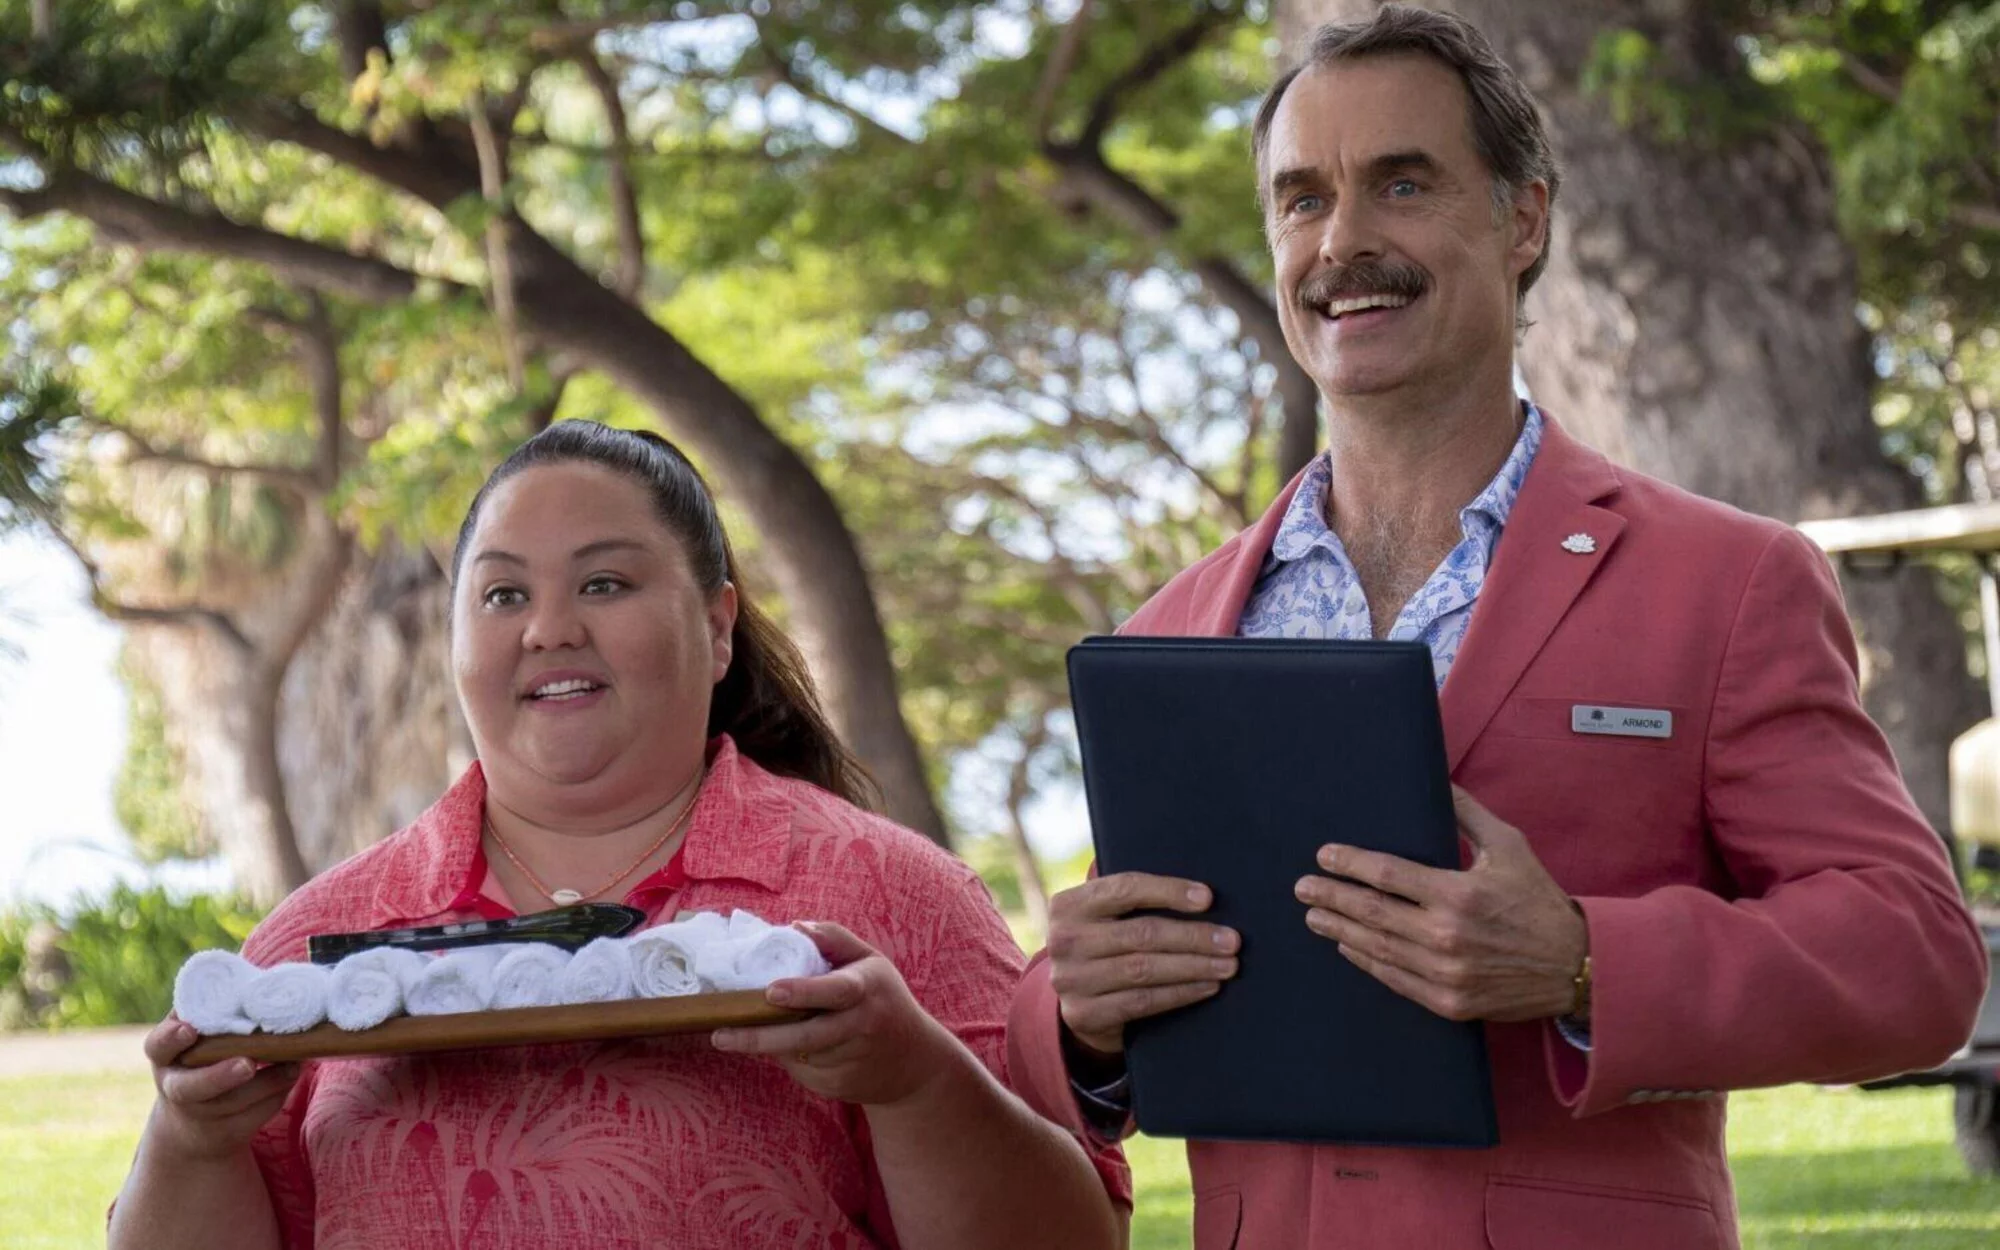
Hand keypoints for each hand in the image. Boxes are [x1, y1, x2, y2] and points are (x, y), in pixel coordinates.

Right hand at [142, 1016, 300, 1161]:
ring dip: (266, 1083)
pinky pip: (255, 1116)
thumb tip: (263, 981)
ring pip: (233, 1104)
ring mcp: (200, 1114)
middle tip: (247, 1063)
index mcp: (166, 1056)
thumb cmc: (205, 1057)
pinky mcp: (227, 1132)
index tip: (190, 1028)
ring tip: (292, 1063)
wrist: (195, 1121)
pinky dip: (277, 1095)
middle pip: (192, 1088)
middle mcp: (176, 1087)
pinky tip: (292, 1073)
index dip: (172, 1038)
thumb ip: (217, 1012)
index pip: (158, 1046)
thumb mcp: (200, 1035)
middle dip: (220, 1076)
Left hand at [710, 922, 961, 1106]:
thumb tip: (794, 926)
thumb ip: (834, 939)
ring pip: (796, 1055)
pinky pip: (801, 1071)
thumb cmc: (885, 999)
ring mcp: (850, 1062)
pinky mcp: (838, 1087)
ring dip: (771, 1043)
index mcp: (867, 990)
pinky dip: (789, 1059)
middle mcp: (861, 1028)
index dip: (803, 992)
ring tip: (753, 1032)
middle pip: (805, 1037)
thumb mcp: (872, 961)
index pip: (835, 991)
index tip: (770, 992)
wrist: (916, 1064)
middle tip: (720, 1034)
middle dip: (760, 1037)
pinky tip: (796, 1048)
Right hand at [1046, 872, 1239, 1056]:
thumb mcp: (1105, 917)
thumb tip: (1202, 894)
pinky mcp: (1083, 1014)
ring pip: (1144, 969)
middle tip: (1231, 941)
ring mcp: (1070, 980)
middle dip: (1193, 936)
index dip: (1169, 891)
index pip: (1125, 889)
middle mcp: (1063, 940)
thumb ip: (1133, 901)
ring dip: (1193, 966)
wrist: (1076, 1000)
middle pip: (1141, 933)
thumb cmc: (1105, 945)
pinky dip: (1180, 993)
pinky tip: (1206, 987)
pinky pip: (1142, 1001)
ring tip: (1227, 965)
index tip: (1208, 898)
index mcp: (1068, 904)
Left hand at [1293, 787, 1586, 1022]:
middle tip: (1302, 888)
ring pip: (1377, 948)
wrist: (1573, 966)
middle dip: (1331, 897)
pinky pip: (1395, 980)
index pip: (1387, 875)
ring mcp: (1445, 974)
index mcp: (1458, 894)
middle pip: (1371, 912)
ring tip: (1314, 916)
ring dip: (1340, 930)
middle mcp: (1446, 935)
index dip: (1350, 865)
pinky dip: (1367, 962)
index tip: (1324, 856)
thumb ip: (1468, 815)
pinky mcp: (1449, 1003)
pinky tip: (1349, 947)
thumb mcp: (1510, 847)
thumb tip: (1438, 782)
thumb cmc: (1539, 901)